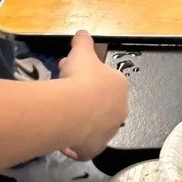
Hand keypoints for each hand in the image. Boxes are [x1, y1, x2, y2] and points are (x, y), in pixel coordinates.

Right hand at [55, 30, 129, 159]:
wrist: (72, 109)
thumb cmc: (81, 78)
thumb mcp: (82, 53)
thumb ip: (84, 42)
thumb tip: (82, 32)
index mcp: (119, 86)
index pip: (104, 81)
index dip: (86, 76)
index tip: (71, 73)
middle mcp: (119, 110)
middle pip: (100, 104)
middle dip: (82, 96)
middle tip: (63, 90)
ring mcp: (108, 132)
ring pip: (94, 126)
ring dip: (81, 121)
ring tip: (61, 116)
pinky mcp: (95, 149)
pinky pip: (85, 148)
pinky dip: (75, 146)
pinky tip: (64, 141)